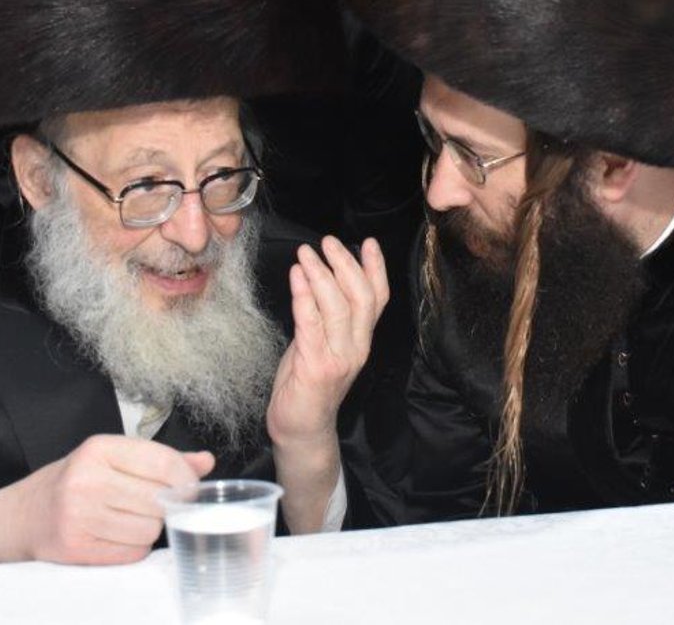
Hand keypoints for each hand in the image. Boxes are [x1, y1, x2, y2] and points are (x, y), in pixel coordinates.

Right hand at [0, 435, 214, 568]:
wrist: (21, 516)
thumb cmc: (73, 483)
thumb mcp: (111, 459)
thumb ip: (160, 460)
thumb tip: (205, 462)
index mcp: (98, 448)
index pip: (162, 462)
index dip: (185, 478)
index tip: (188, 487)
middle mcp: (86, 478)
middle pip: (159, 500)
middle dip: (165, 506)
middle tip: (153, 505)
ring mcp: (78, 514)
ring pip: (149, 529)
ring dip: (149, 529)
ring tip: (128, 520)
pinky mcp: (75, 546)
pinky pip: (132, 552)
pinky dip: (132, 548)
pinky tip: (116, 536)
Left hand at [268, 236, 388, 446]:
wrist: (301, 431)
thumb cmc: (306, 386)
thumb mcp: (321, 344)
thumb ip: (325, 317)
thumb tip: (318, 279)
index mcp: (361, 341)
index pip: (377, 299)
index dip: (376, 269)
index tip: (370, 243)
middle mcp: (356, 348)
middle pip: (361, 298)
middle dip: (346, 264)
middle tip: (328, 241)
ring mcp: (339, 359)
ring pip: (338, 308)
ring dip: (321, 275)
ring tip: (306, 253)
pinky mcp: (316, 367)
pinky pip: (311, 324)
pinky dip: (304, 297)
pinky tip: (296, 277)